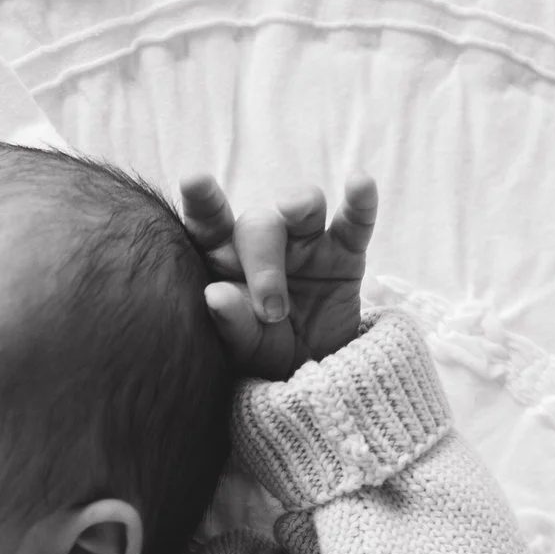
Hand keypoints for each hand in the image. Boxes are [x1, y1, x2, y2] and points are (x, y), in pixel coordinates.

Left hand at [178, 173, 377, 379]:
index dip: (203, 201)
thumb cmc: (267, 353)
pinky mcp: (345, 253)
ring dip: (299, 207)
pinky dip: (360, 202)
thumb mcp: (246, 349)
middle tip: (271, 312)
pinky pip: (355, 222)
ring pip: (302, 206)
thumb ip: (230, 323)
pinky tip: (360, 183)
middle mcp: (264, 245)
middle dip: (264, 263)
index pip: (209, 225)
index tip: (194, 180)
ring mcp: (307, 244)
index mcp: (227, 261)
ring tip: (297, 216)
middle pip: (258, 224)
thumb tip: (214, 295)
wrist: (315, 373)